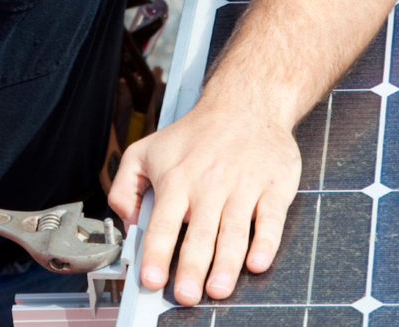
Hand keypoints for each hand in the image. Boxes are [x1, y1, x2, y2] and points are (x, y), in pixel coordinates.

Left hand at [108, 98, 300, 305]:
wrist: (244, 103)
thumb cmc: (195, 133)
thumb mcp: (146, 149)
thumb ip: (126, 185)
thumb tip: (128, 221)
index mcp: (177, 179)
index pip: (162, 223)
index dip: (155, 253)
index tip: (151, 279)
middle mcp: (209, 184)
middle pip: (199, 233)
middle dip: (191, 267)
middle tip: (186, 294)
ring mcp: (243, 185)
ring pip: (233, 231)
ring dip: (225, 264)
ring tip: (217, 289)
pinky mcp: (272, 186)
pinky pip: (270, 219)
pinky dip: (265, 242)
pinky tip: (257, 262)